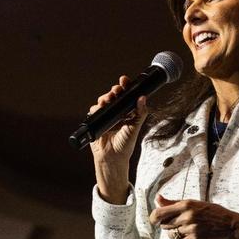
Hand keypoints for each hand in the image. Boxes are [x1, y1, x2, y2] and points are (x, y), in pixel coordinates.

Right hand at [88, 76, 148, 203]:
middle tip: (116, 89)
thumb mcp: (135, 127)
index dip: (125, 86)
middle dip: (114, 90)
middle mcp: (116, 113)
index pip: (126, 96)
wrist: (112, 158)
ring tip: (108, 98)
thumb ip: (140, 113)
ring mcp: (106, 116)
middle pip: (113, 96)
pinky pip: (94, 111)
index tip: (124, 80)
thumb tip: (143, 98)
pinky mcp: (96, 121)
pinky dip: (96, 108)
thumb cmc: (125, 145)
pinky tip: (100, 108)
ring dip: (105, 97)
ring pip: (103, 101)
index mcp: (127, 112)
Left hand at [150, 195, 238, 238]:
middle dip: (169, 225)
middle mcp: (187, 217)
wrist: (230, 226)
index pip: (159, 213)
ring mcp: (191, 230)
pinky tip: (190, 237)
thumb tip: (157, 198)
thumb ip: (173, 203)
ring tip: (188, 230)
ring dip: (176, 234)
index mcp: (186, 205)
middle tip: (180, 223)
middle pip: (164, 225)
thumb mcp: (194, 203)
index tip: (155, 220)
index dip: (153, 218)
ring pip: (171, 235)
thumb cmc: (211, 213)